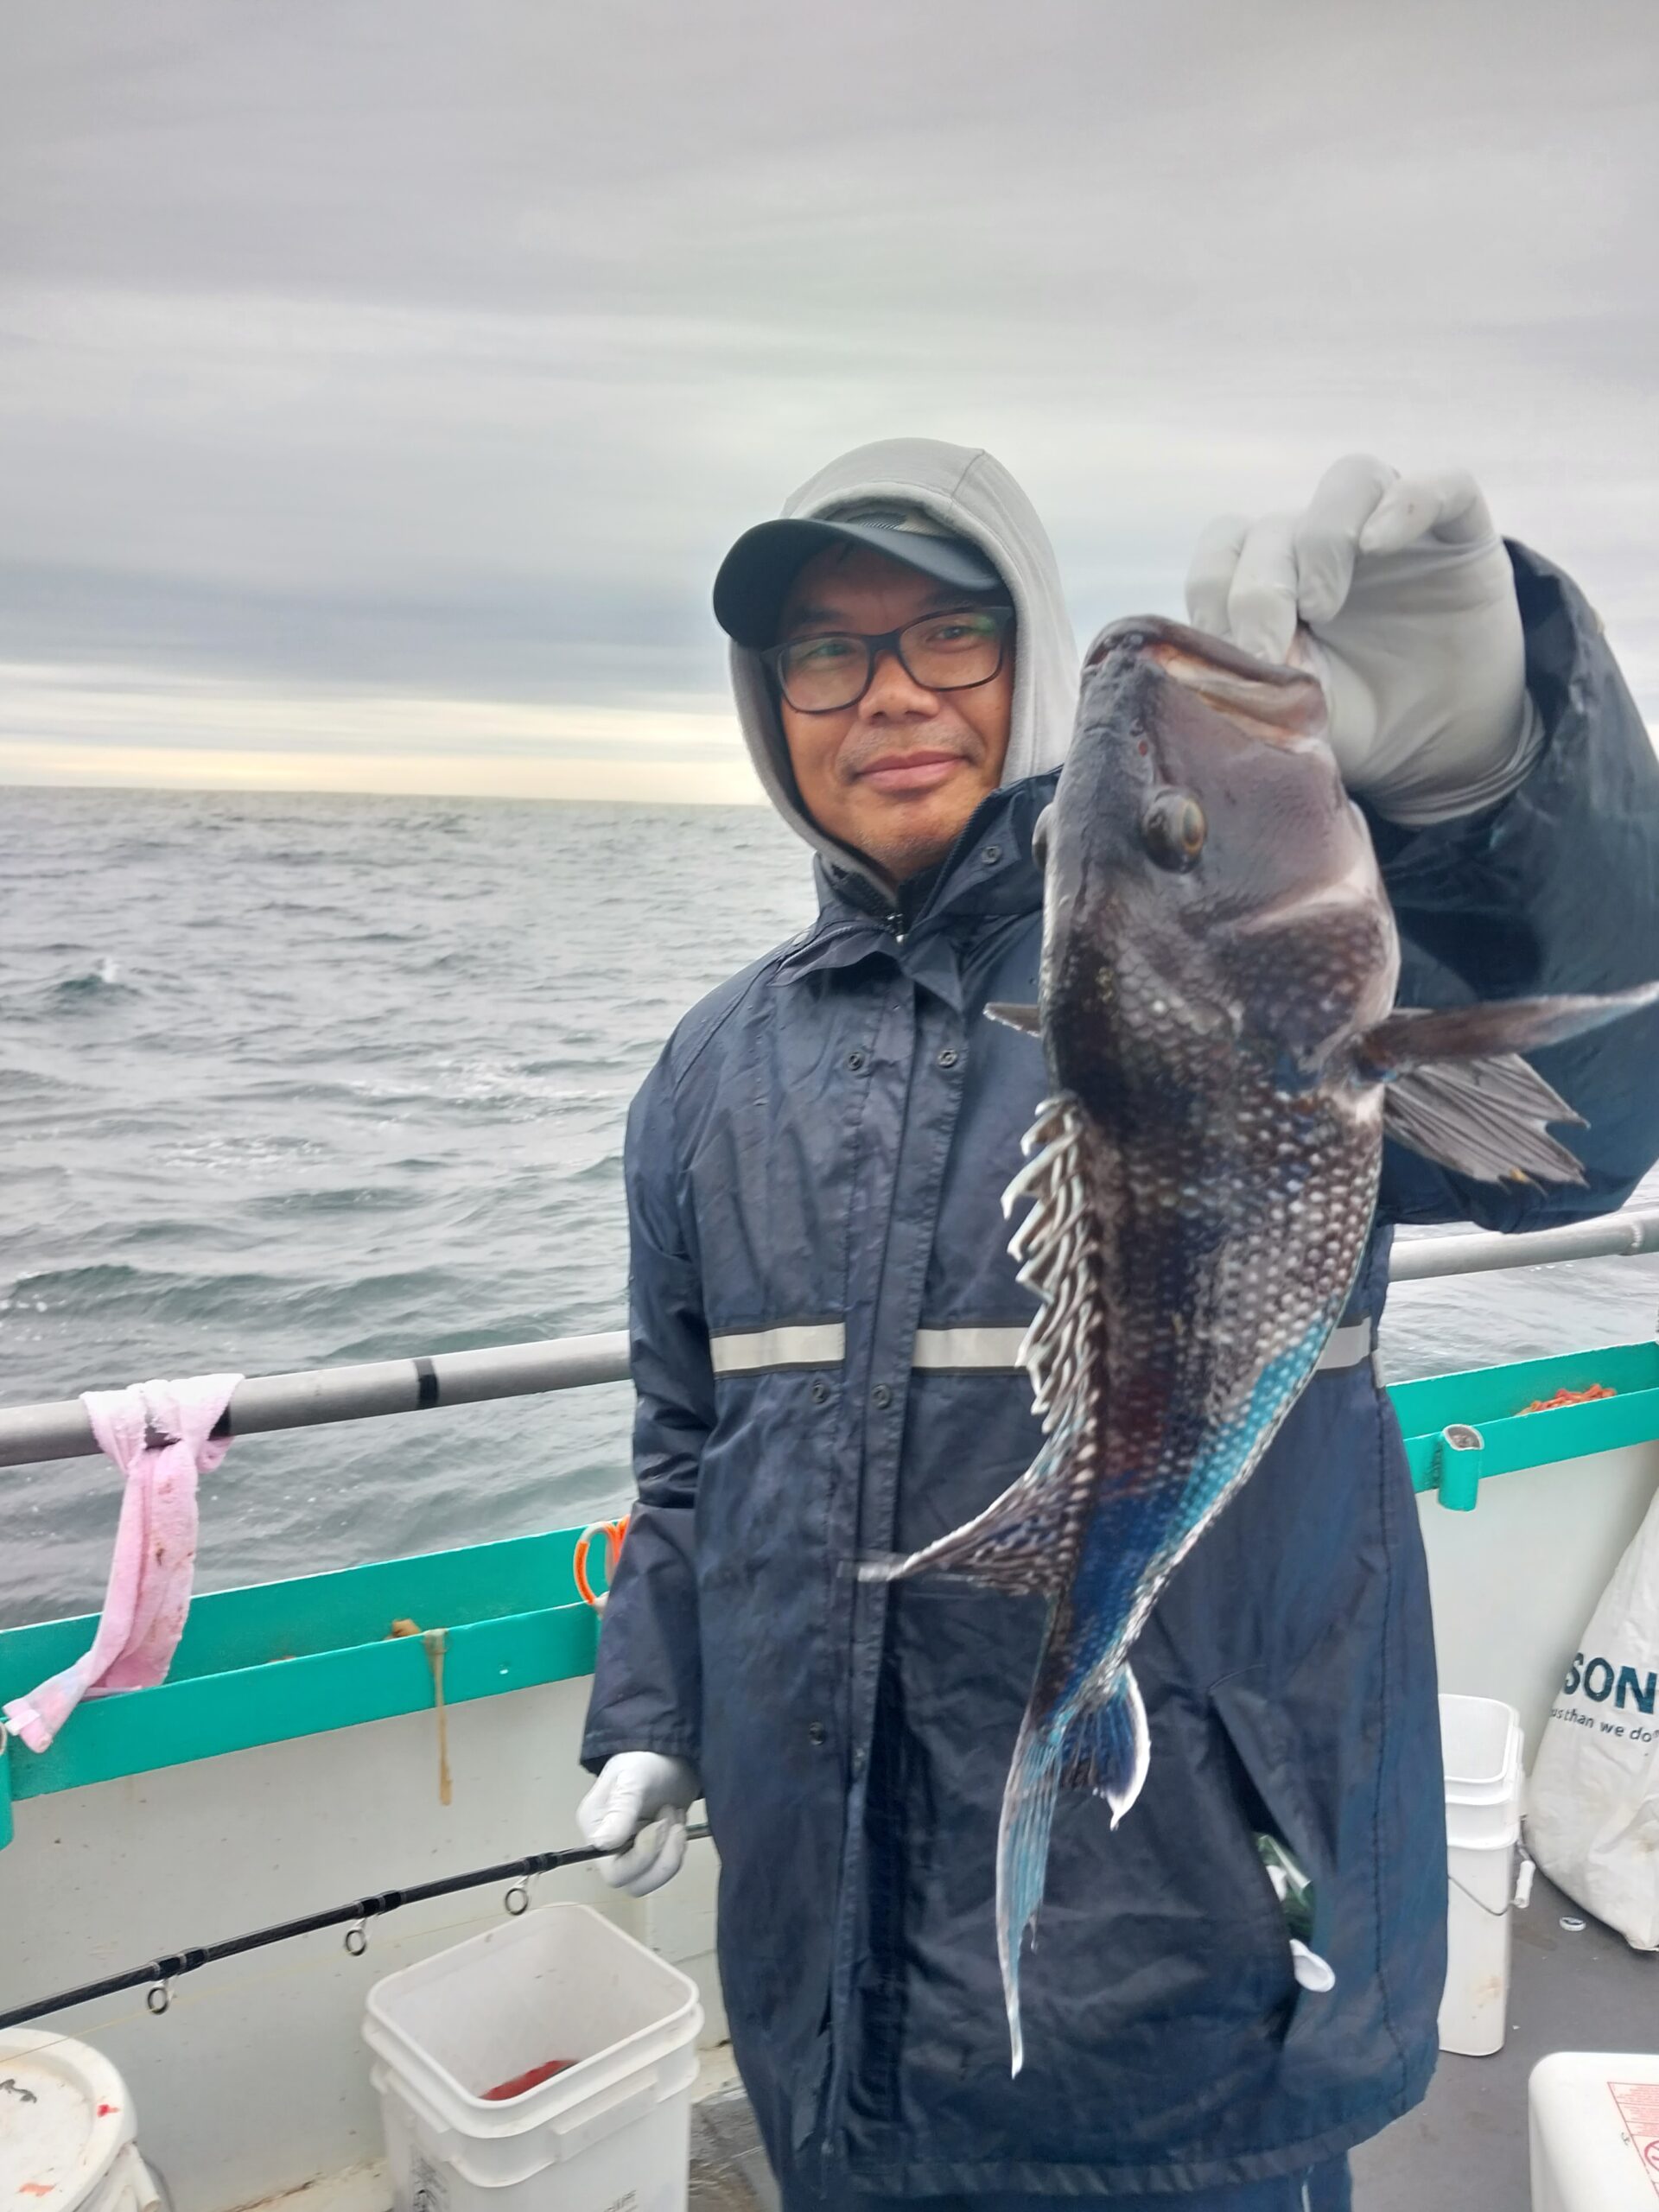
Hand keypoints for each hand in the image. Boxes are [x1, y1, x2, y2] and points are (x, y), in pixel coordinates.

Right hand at [577, 1751, 698, 1897]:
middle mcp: (609, 1846)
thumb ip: (621, 1809)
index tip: (659, 1825)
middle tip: (670, 1819)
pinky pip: (666, 1867)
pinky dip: (678, 1846)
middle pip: (633, 1882)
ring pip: (652, 1879)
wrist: (672, 1752)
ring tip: (674, 1815)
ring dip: (672, 1852)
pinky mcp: (654, 1850)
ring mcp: (632, 1850)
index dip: (640, 1858)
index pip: (613, 1871)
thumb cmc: (646, 1760)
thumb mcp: (633, 1778)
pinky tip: (676, 1817)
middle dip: (660, 1856)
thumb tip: (602, 1844)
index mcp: (595, 1829)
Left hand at [1185, 455, 1535, 824]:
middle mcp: (1324, 544)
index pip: (1224, 549)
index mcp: (1274, 579)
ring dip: (1322, 539)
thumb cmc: (1355, 724)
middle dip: (1259, 590)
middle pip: (1275, 525)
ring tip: (1321, 607)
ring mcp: (1393, 532)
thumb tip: (1203, 678)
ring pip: (1348, 482)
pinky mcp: (1458, 532)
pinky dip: (1406, 505)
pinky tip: (1379, 545)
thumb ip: (1251, 693)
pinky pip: (1442, 487)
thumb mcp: (1291, 718)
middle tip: (1269, 652)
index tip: (1228, 654)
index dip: (1213, 592)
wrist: (1442, 749)